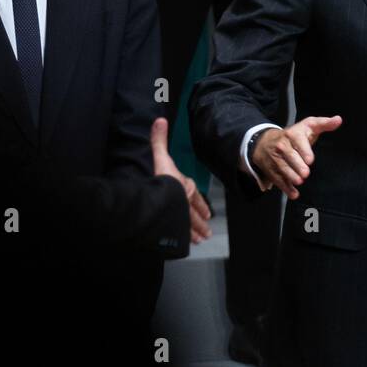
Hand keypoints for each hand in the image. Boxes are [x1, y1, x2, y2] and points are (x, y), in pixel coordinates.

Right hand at [150, 117, 211, 243]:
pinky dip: (181, 240)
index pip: (194, 196)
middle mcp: (183, 202)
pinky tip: (182, 247)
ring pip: (189, 226)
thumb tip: (160, 119)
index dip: (200, 204)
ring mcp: (178, 216)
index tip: (207, 214)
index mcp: (183, 186)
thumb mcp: (159, 156)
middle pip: (193, 214)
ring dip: (195, 233)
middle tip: (207, 233)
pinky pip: (178, 236)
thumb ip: (159, 140)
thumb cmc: (161, 178)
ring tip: (200, 240)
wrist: (159, 199)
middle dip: (200, 223)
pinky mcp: (172, 228)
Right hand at [250, 116, 342, 199]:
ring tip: (299, 181)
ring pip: (282, 167)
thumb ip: (324, 124)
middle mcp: (282, 145)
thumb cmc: (294, 135)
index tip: (310, 159)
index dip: (304, 150)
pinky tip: (293, 194)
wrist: (265, 141)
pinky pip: (277, 178)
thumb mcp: (308, 126)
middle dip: (297, 165)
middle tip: (305, 173)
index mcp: (293, 134)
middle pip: (289, 156)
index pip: (298, 141)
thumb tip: (339, 120)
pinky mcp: (271, 169)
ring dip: (290, 176)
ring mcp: (275, 158)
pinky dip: (285, 187)